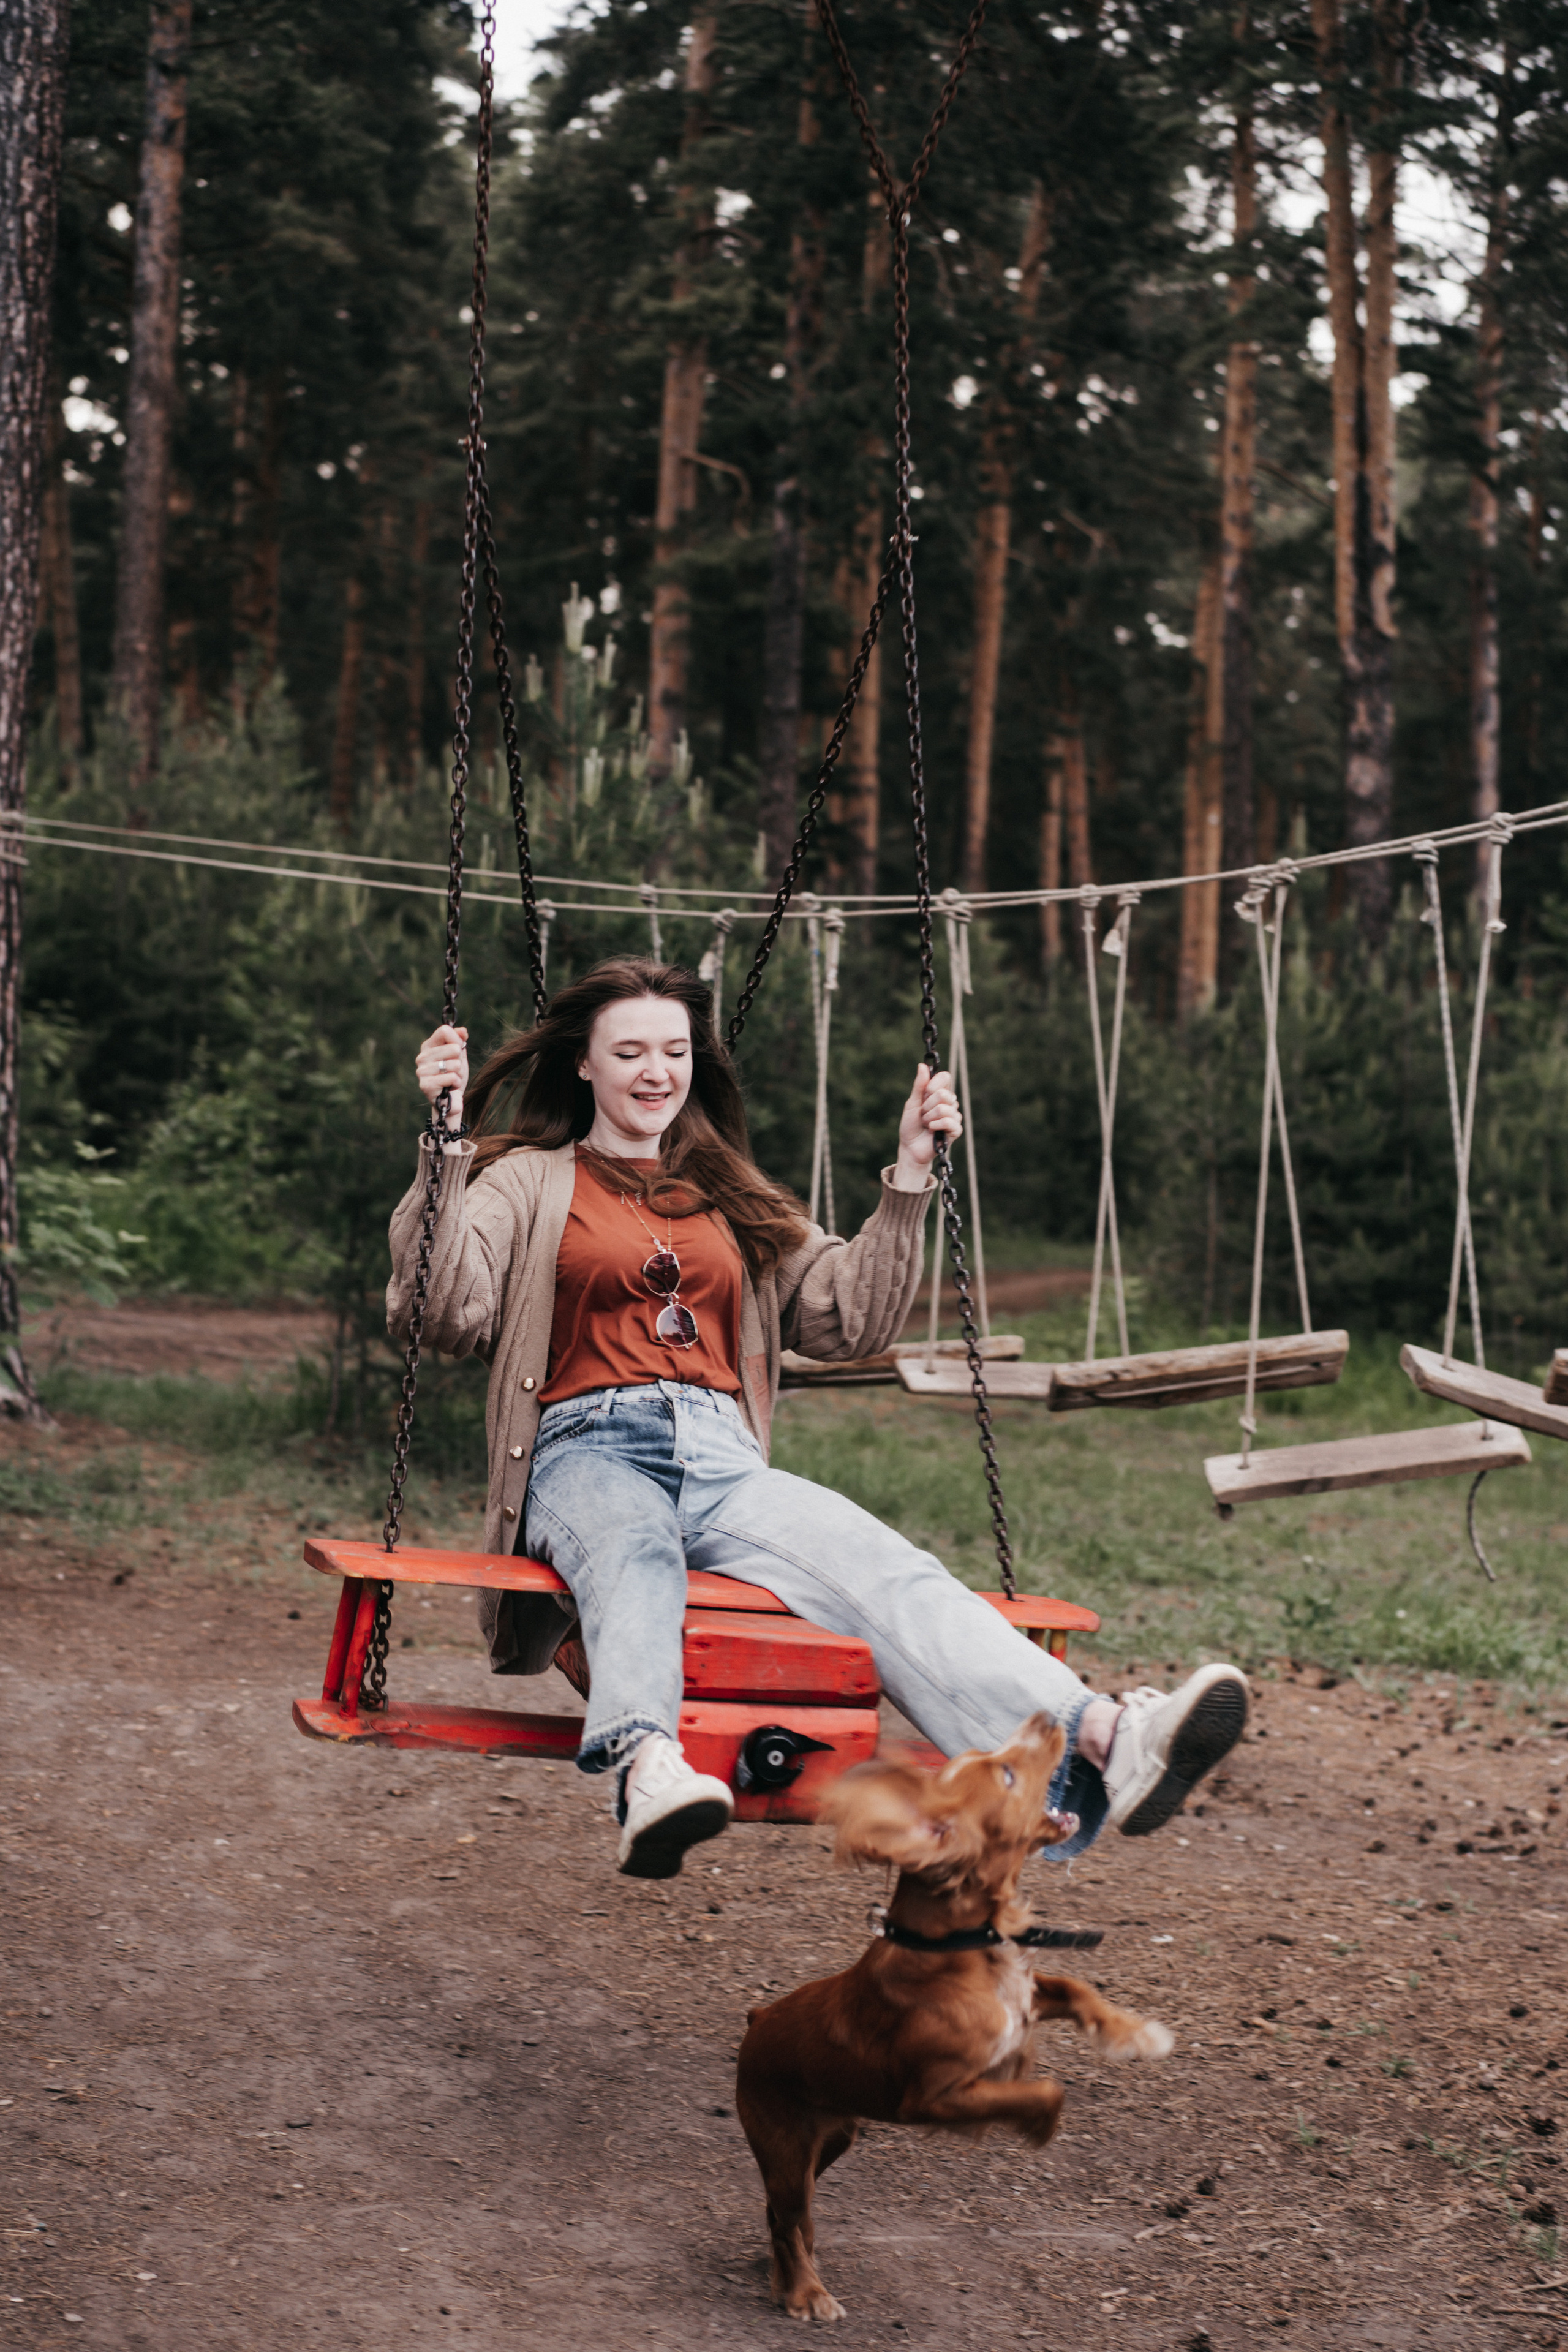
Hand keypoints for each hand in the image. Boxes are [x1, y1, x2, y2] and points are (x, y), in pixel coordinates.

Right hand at [415, 1024, 468, 1131]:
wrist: (452, 1100)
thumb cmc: (454, 1075)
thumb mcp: (459, 1055)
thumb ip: (460, 1040)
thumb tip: (462, 1030)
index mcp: (428, 1046)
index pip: (444, 1031)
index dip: (457, 1040)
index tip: (458, 1050)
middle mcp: (422, 1057)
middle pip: (452, 1048)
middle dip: (460, 1060)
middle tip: (454, 1070)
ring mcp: (421, 1071)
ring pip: (454, 1064)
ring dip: (458, 1073)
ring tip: (452, 1079)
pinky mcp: (425, 1085)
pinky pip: (452, 1077)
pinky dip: (456, 1083)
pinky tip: (450, 1088)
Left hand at [892, 1063, 960, 1189]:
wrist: (910, 1148)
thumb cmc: (911, 1125)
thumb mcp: (912, 1103)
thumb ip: (919, 1086)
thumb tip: (922, 1065)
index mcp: (940, 1093)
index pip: (945, 1077)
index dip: (932, 1085)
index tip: (924, 1095)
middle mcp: (950, 1103)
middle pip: (943, 1094)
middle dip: (927, 1106)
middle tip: (923, 1115)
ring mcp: (954, 1116)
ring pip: (944, 1108)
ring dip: (929, 1118)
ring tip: (926, 1124)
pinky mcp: (956, 1130)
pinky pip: (948, 1121)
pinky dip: (935, 1125)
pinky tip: (932, 1131)